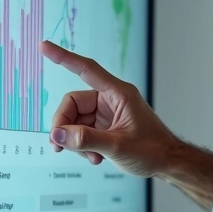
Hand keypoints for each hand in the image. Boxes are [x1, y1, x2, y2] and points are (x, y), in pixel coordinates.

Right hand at [40, 40, 176, 176]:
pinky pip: (83, 131)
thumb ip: (86, 139)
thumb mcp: (117, 146)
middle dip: (65, 126)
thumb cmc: (153, 150)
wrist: (168, 164)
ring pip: (75, 121)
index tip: (44, 46)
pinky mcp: (105, 126)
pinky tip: (95, 158)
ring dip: (76, 141)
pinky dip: (83, 145)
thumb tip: (58, 135)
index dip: (64, 57)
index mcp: (118, 94)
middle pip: (73, 104)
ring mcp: (107, 114)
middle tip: (60, 146)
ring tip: (90, 156)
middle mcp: (111, 100)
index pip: (86, 69)